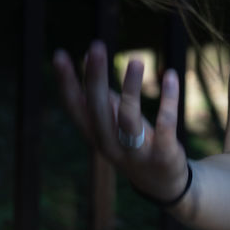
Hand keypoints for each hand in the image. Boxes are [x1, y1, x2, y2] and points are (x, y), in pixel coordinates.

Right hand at [53, 40, 189, 203]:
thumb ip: (101, 96)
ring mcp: (136, 153)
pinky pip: (165, 126)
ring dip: (132, 89)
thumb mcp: (113, 122)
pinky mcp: (163, 155)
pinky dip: (168, 100)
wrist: (164, 183)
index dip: (66, 83)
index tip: (59, 55)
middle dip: (95, 78)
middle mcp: (110, 145)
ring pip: (129, 119)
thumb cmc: (134, 143)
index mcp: (96, 134)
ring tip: (137, 60)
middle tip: (96, 46)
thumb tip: (87, 57)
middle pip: (98, 111)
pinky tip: (170, 75)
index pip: (75, 108)